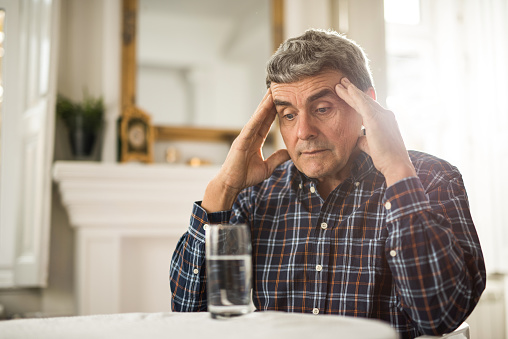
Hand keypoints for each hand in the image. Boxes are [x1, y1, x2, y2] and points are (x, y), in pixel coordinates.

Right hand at [202, 89, 289, 211]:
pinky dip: (258, 116)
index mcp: (255, 140)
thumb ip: (277, 158)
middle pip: (262, 115)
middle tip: (277, 87)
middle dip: (269, 101)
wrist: (231, 184)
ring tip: (272, 91)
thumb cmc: (245, 176)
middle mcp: (249, 135)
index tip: (281, 99)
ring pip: (257, 117)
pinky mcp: (241, 141)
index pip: (267, 122)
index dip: (274, 110)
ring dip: (265, 104)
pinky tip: (265, 107)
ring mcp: (244, 136)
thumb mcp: (267, 167)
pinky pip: (252, 126)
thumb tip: (290, 153)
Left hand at [335, 77, 415, 186]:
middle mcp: (385, 115)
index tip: (348, 93)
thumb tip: (357, 137)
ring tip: (339, 83)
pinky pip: (363, 104)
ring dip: (350, 91)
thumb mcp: (371, 146)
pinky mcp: (376, 119)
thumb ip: (364, 139)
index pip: (368, 107)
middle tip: (342, 81)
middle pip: (365, 100)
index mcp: (384, 120)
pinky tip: (347, 89)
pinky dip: (355, 95)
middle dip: (353, 91)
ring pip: (363, 100)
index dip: (357, 100)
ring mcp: (382, 116)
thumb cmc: (386, 159)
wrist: (396, 165)